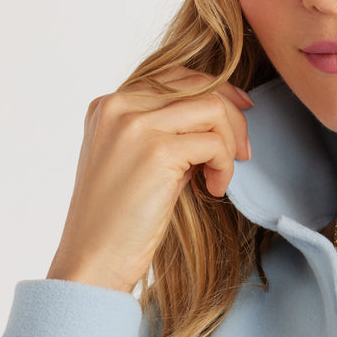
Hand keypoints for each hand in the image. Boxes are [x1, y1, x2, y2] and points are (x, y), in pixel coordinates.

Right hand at [46, 67, 253, 294]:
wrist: (93, 259)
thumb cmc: (117, 220)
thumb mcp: (135, 161)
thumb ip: (164, 132)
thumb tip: (214, 119)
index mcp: (109, 105)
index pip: (175, 77)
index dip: (216, 90)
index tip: (241, 112)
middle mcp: (119, 106)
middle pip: (198, 85)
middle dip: (232, 115)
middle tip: (243, 151)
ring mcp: (136, 126)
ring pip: (212, 108)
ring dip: (230, 143)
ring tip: (220, 176)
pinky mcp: (157, 152)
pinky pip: (214, 143)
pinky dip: (224, 167)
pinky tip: (213, 189)